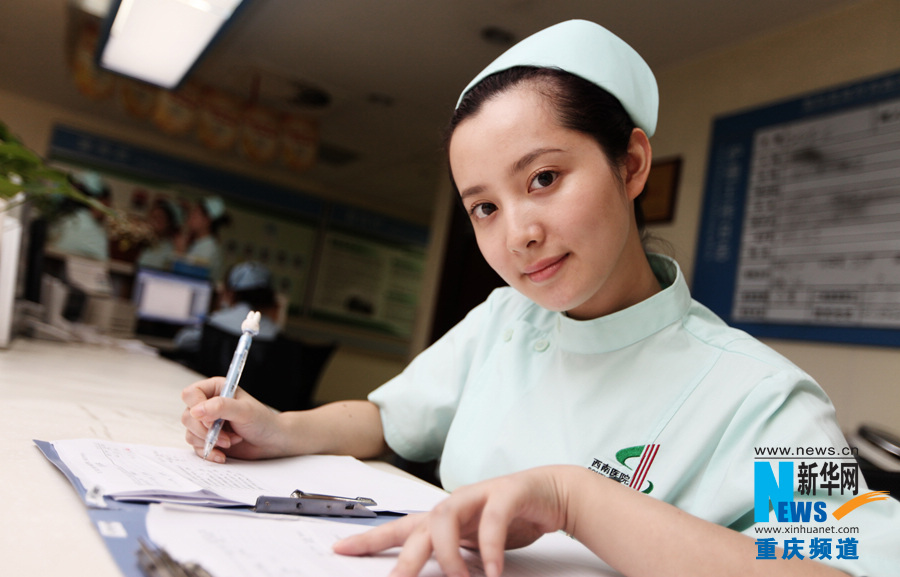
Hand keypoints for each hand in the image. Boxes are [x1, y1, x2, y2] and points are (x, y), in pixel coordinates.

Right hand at [181, 377, 284, 461]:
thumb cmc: (262, 421)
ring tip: (232, 441)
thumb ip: (220, 407)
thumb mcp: (244, 411)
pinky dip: (209, 452)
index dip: (197, 409)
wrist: (271, 441)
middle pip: (188, 417)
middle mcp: (208, 404)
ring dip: (211, 442)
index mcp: (216, 389)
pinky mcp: (207, 438)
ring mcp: (206, 423)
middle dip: (206, 431)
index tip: (212, 422)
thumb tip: (196, 410)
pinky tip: (223, 454)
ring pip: (190, 433)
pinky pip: (196, 447)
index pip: (190, 394)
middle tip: (227, 437)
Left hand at [333, 467, 568, 576]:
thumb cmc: (511, 518)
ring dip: (449, 553)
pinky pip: (493, 518)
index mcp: (444, 516)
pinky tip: (491, 572)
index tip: (340, 550)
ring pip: (446, 516)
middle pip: (419, 526)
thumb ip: (455, 558)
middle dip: (405, 558)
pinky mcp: (508, 493)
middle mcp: (456, 503)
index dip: (370, 539)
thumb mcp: (476, 543)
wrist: (552, 492)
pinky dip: (490, 547)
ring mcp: (480, 495)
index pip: (400, 527)